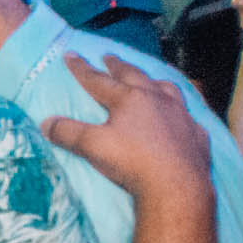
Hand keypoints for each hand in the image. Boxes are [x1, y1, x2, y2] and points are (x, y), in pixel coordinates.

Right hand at [43, 55, 208, 199]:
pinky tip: (179, 118)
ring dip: (154, 81)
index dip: (82, 68)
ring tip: (149, 80)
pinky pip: (188, 116)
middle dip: (118, 66)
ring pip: (167, 89)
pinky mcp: (197, 133)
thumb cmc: (132, 162)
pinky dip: (180, 112)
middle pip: (134, 76)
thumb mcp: (92, 147)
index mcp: (129, 99)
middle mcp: (157, 99)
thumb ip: (67, 132)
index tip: (70, 55)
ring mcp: (181, 115)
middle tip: (109, 56)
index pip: (99, 80)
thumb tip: (45, 123)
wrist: (177, 187)